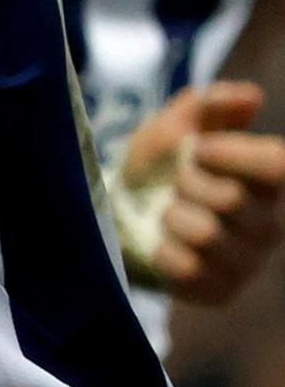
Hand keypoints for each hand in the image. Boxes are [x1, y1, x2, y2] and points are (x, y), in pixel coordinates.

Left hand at [122, 81, 284, 305]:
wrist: (117, 215)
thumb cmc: (156, 167)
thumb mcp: (174, 126)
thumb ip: (210, 104)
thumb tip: (251, 96)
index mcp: (267, 180)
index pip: (279, 165)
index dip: (236, 154)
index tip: (199, 148)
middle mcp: (267, 224)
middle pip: (231, 200)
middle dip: (188, 184)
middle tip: (175, 183)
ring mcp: (246, 262)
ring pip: (206, 235)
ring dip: (171, 216)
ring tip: (166, 214)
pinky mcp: (218, 291)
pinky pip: (186, 268)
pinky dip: (161, 250)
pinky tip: (160, 243)